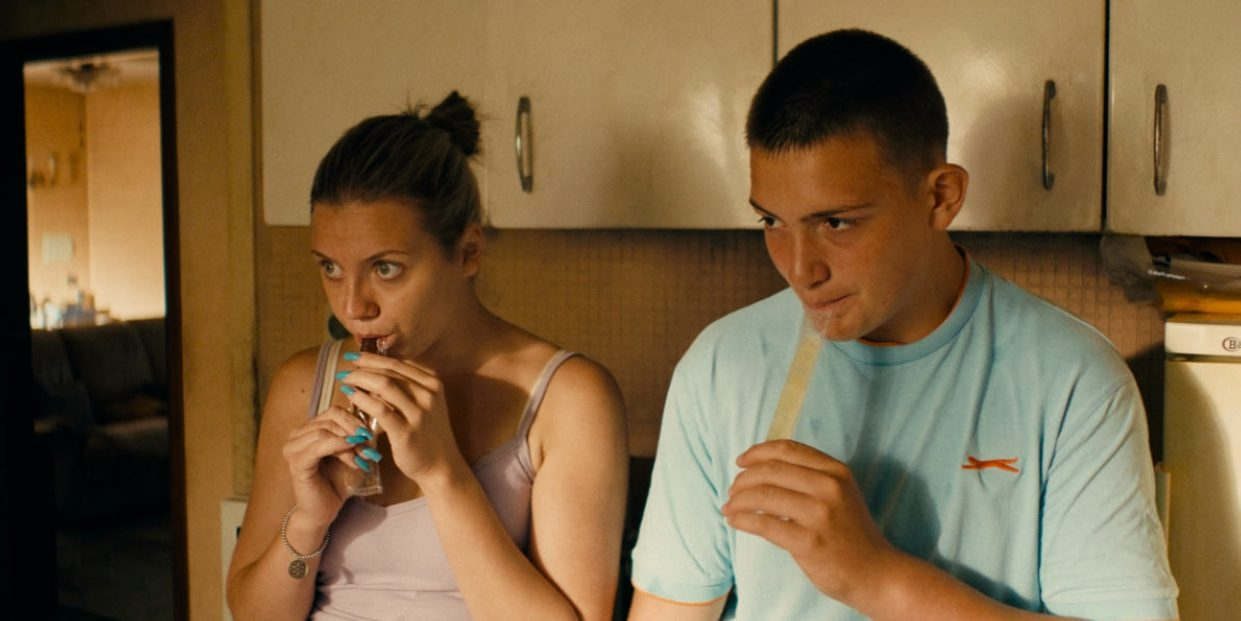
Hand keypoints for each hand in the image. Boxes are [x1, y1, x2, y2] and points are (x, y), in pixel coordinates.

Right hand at [282, 404, 372, 525]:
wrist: (323, 511)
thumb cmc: (336, 482)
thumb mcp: (349, 453)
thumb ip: (355, 435)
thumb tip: (373, 417)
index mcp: (307, 430)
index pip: (333, 412)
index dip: (355, 419)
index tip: (370, 433)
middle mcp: (296, 436)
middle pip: (330, 418)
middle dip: (354, 430)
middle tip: (369, 445)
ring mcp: (293, 449)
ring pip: (325, 431)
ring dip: (349, 442)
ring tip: (363, 457)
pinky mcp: (297, 463)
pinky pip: (319, 446)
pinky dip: (339, 447)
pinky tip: (353, 457)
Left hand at [340, 354, 466, 485]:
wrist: (441, 466)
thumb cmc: (428, 435)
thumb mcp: (424, 405)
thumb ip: (406, 389)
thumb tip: (373, 374)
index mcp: (433, 384)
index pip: (398, 364)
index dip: (373, 358)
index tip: (354, 356)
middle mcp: (428, 395)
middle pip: (390, 372)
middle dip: (363, 367)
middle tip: (344, 368)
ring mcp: (419, 413)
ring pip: (384, 385)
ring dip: (360, 379)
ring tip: (344, 380)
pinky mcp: (407, 432)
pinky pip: (380, 409)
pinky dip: (362, 400)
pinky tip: (350, 396)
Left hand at [721, 440, 899, 605]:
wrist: (876, 572)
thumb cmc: (850, 533)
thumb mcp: (840, 494)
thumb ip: (810, 477)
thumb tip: (759, 468)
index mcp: (836, 471)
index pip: (787, 449)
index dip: (757, 452)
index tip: (740, 461)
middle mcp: (829, 487)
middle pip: (771, 470)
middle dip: (743, 479)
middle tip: (732, 490)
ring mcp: (820, 514)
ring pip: (764, 495)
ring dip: (738, 500)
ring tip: (729, 508)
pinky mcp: (809, 541)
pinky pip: (764, 524)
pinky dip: (743, 520)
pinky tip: (735, 521)